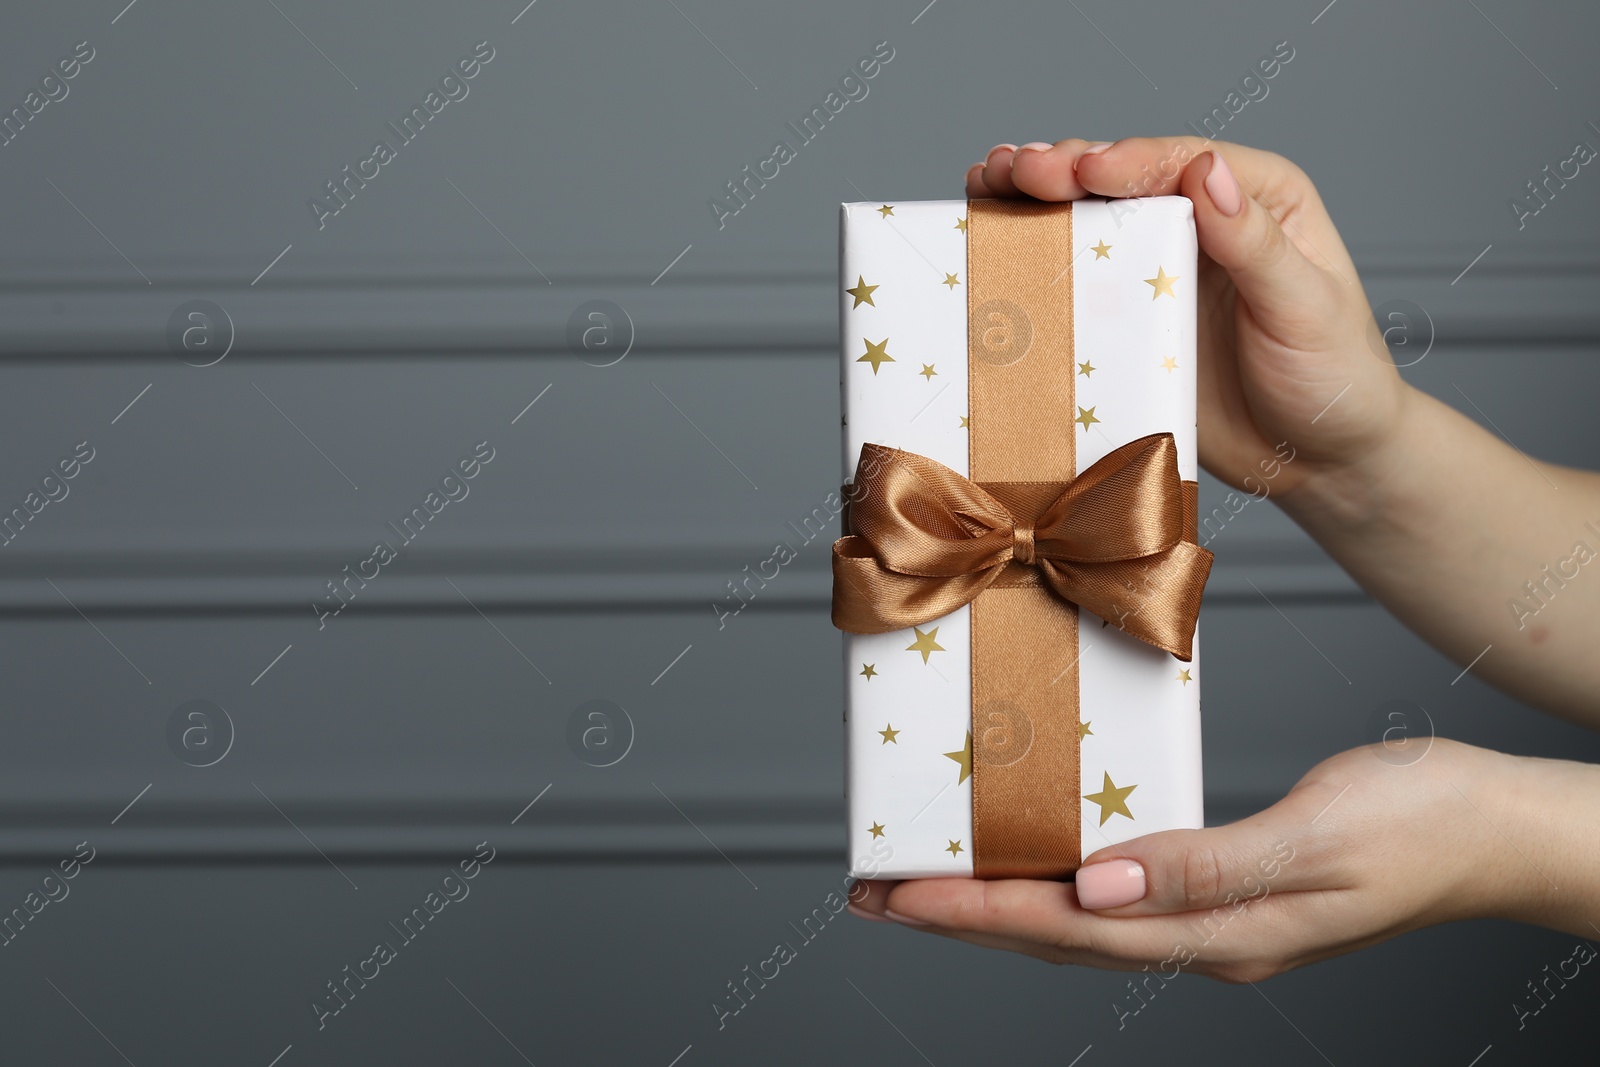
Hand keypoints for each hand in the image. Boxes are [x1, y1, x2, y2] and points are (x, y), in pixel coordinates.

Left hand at [851, 740, 1592, 981]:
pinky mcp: (1229, 887)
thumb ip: (1205, 869)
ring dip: (997, 899)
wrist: (1503, 830)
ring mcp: (1218, 920)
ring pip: (1080, 917)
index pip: (1069, 930)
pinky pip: (1119, 890)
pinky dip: (1056, 876)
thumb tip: (1097, 891)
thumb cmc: (1425, 825)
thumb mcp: (1317, 839)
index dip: (976, 912)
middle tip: (876, 891)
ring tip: (926, 879)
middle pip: (1057, 934)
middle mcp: (1206, 938)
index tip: (899, 894)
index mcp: (1222, 934)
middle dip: (961, 915)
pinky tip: (1032, 857)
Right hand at [966, 138, 1407, 500]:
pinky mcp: (1130, 321)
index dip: (1124, 161)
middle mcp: (1202, 222)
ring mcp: (1160, 270)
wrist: (1321, 462)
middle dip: (1061, 168)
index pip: (1180, 164)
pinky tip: (996, 238)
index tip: (1078, 170)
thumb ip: (1254, 241)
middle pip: (1120, 180)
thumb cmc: (1334, 379)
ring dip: (1034, 199)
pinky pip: (1079, 282)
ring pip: (1090, 220)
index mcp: (1256, 198)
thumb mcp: (1303, 307)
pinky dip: (1035, 259)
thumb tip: (1206, 171)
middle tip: (1012, 169)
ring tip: (986, 182)